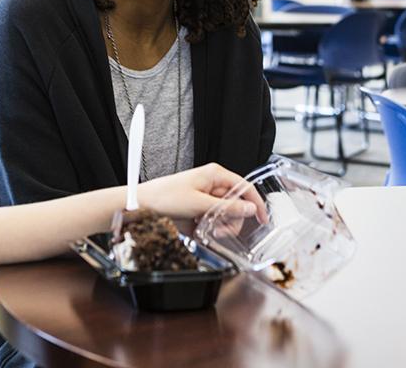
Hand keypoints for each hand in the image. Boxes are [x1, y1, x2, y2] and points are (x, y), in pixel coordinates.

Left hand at [137, 163, 266, 222]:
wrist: (142, 205)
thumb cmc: (166, 197)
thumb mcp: (199, 204)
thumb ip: (227, 208)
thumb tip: (249, 208)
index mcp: (215, 175)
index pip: (244, 187)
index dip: (256, 203)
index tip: (263, 219)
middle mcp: (213, 184)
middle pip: (237, 205)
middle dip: (232, 221)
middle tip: (220, 231)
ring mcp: (206, 197)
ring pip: (226, 215)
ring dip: (220, 226)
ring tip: (206, 230)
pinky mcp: (199, 209)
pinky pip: (213, 221)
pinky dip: (209, 228)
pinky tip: (198, 230)